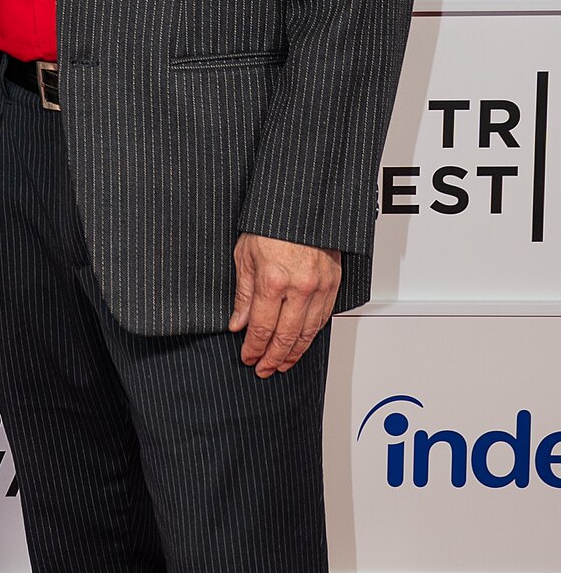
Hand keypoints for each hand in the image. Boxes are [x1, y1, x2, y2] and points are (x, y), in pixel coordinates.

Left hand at [228, 234, 340, 377]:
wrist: (302, 203)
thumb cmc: (270, 223)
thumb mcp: (245, 255)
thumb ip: (243, 293)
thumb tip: (238, 323)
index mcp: (273, 280)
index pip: (262, 328)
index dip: (254, 348)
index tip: (247, 358)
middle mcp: (300, 287)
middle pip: (286, 336)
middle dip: (273, 357)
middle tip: (264, 370)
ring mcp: (320, 286)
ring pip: (309, 331)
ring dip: (295, 352)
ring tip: (282, 364)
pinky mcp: (334, 281)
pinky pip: (324, 317)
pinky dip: (312, 334)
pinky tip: (302, 342)